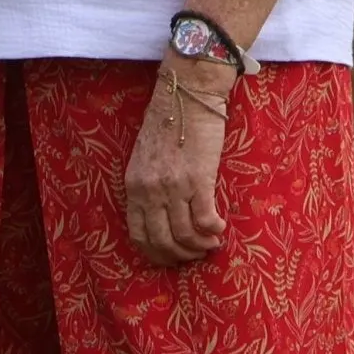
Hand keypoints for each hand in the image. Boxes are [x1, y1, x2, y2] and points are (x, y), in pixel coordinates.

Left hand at [124, 61, 233, 265]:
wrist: (187, 95)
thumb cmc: (168, 124)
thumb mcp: (144, 159)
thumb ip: (148, 186)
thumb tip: (161, 215)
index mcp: (133, 186)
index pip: (138, 235)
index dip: (156, 254)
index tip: (172, 258)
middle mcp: (150, 190)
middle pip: (162, 241)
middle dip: (181, 256)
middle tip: (196, 255)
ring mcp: (173, 187)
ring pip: (185, 236)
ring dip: (201, 247)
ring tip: (212, 244)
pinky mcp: (198, 180)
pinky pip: (205, 220)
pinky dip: (214, 231)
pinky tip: (220, 228)